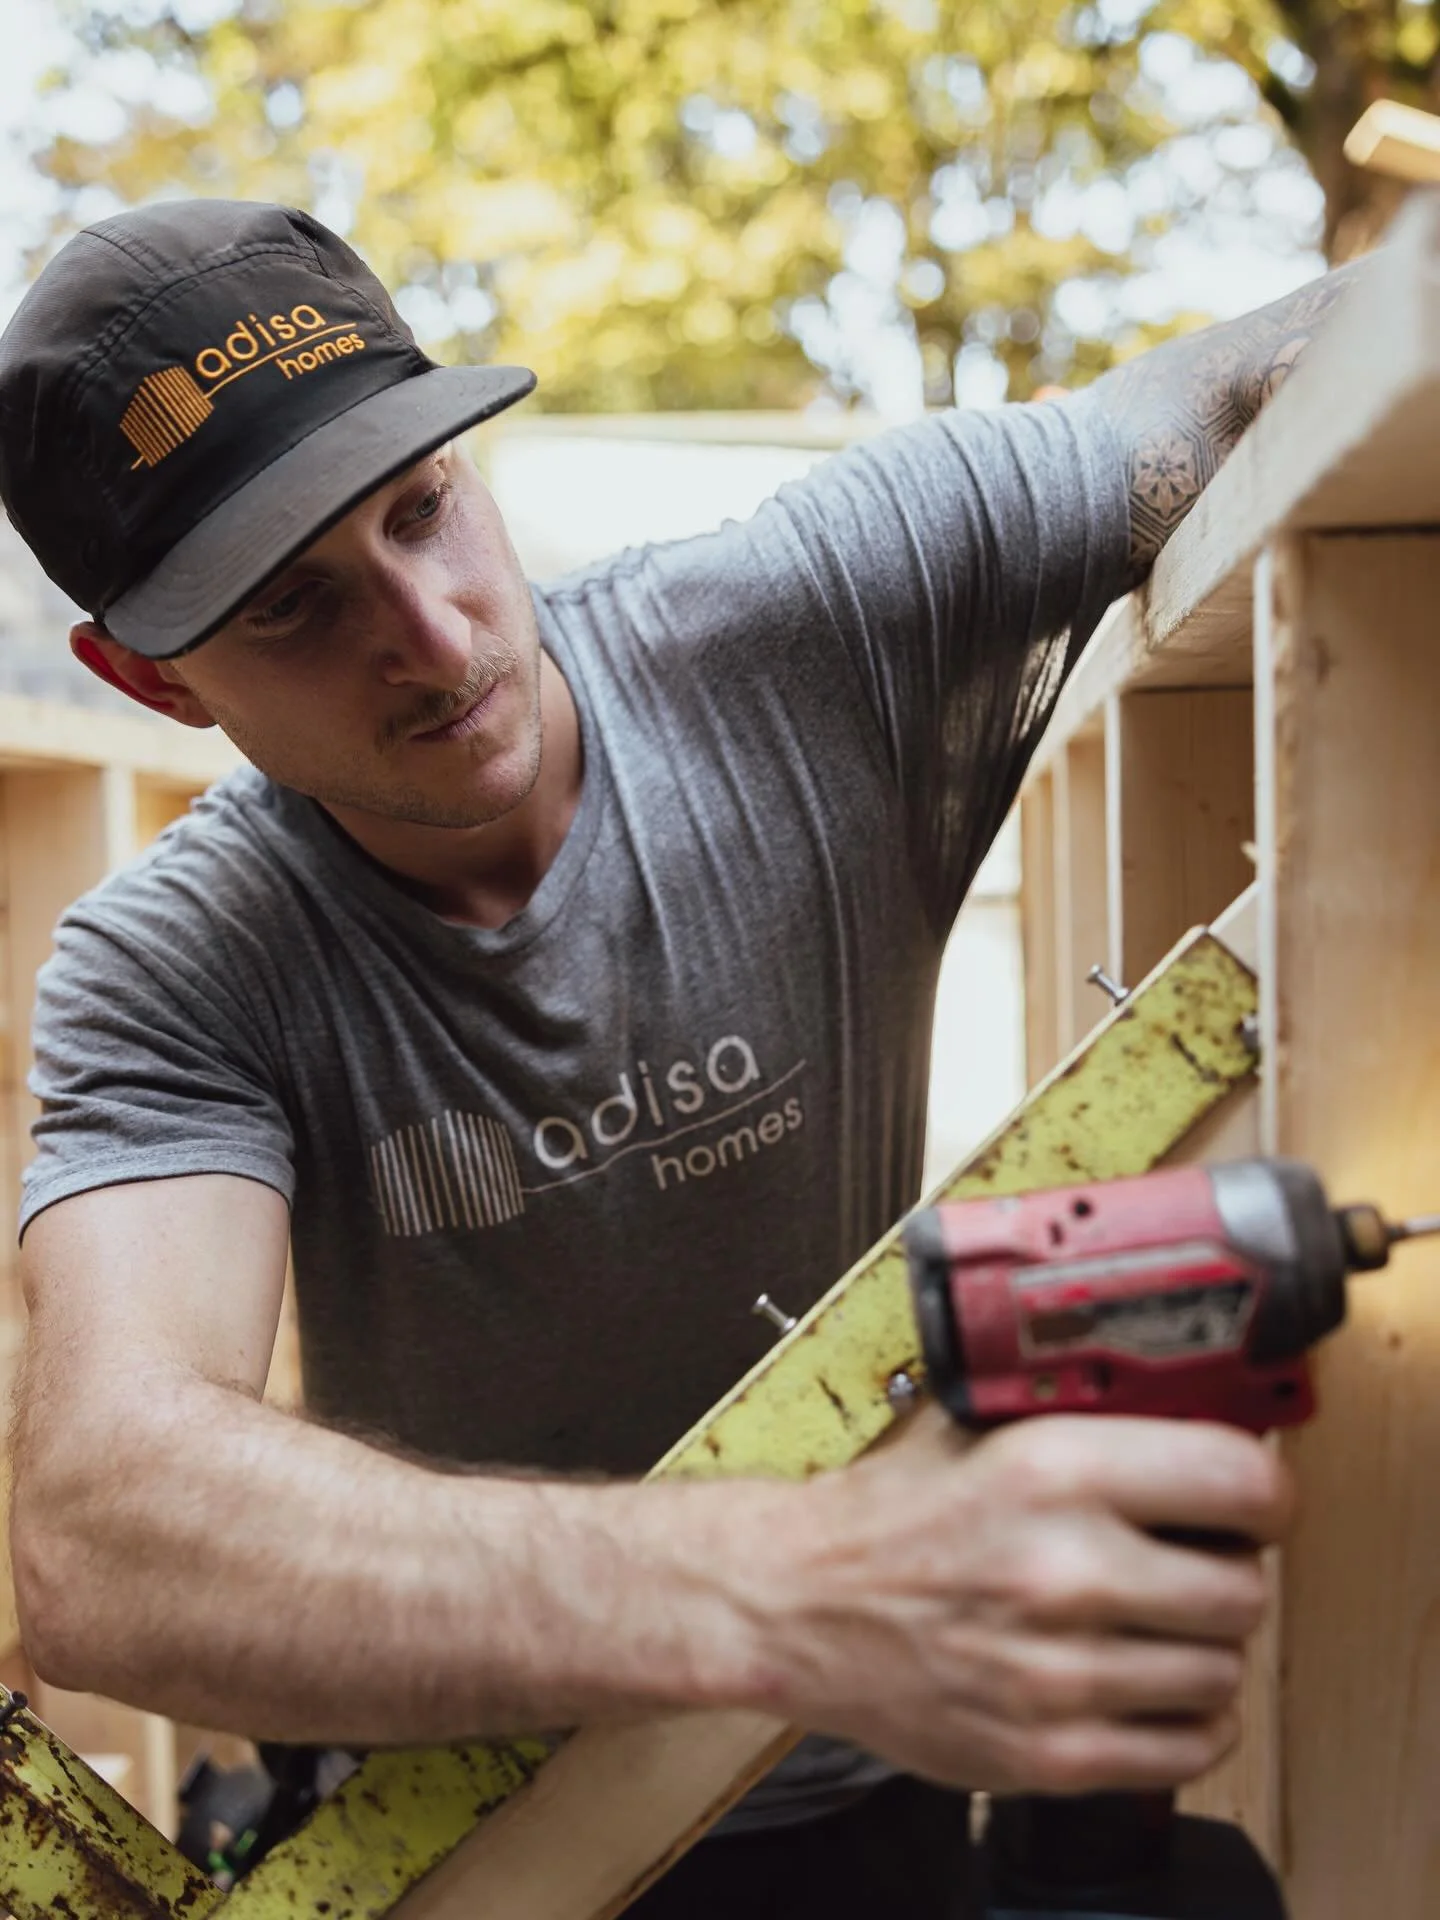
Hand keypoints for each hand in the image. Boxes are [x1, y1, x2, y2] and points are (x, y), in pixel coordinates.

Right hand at [747, 1405, 1291, 1793]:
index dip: (1261, 1491)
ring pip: (1222, 1672)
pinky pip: (1189, 1747)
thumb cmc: (889, 1514)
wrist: (798, 1602)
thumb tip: (1194, 1403)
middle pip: (1244, 1590)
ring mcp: (1059, 1672)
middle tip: (1188, 1559)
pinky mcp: (1051, 1752)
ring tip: (1149, 1620)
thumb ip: (1085, 1414)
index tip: (1250, 1498)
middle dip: (1225, 1571)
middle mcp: (1063, 1570)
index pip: (1241, 1482)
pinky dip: (1183, 1717)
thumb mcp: (981, 1424)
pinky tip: (1140, 1679)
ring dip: (1199, 1646)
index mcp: (1052, 1470)